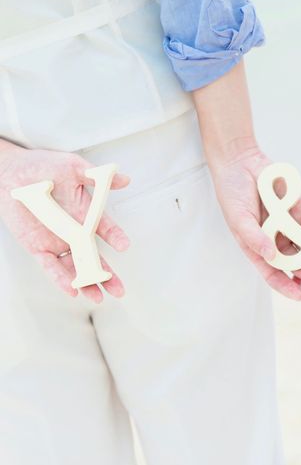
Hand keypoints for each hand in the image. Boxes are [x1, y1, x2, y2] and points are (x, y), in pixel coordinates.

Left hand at [0, 143, 129, 301]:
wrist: (8, 172)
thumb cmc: (42, 166)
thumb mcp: (74, 167)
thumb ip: (98, 176)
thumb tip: (126, 179)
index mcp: (86, 213)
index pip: (105, 228)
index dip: (115, 237)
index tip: (124, 245)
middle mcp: (75, 231)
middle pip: (95, 258)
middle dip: (108, 275)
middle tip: (120, 290)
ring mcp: (57, 241)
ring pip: (76, 268)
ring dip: (88, 283)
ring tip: (99, 298)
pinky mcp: (38, 248)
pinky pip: (51, 266)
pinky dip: (61, 278)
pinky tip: (72, 289)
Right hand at [207, 145, 300, 300]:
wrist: (241, 163)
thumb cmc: (233, 193)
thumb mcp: (239, 217)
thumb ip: (254, 237)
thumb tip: (270, 255)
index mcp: (257, 247)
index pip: (272, 273)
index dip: (285, 286)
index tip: (300, 296)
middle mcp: (273, 240)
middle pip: (293, 263)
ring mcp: (286, 225)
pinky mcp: (297, 210)